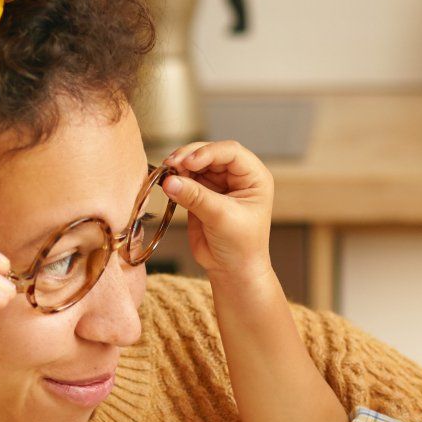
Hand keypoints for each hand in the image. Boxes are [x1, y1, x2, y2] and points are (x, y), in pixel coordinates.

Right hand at [157, 140, 274, 281]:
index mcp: (254, 177)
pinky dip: (175, 179)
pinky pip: (186, 179)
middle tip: (170, 164)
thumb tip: (169, 180)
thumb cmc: (240, 246)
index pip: (231, 152)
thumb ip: (196, 197)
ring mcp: (218, 183)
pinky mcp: (202, 193)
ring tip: (166, 173)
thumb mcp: (221, 218)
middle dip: (189, 157)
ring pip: (195, 164)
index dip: (209, 152)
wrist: (232, 270)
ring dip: (179, 166)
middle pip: (210, 153)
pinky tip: (167, 183)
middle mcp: (237, 176)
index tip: (189, 162)